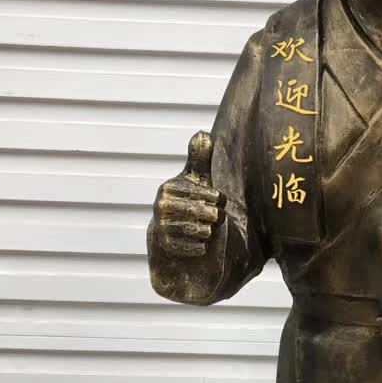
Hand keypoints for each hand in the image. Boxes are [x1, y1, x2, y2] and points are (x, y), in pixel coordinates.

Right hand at [152, 131, 223, 258]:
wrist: (174, 241)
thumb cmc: (189, 206)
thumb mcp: (196, 181)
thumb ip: (200, 158)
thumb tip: (203, 133)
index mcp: (169, 187)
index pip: (214, 196)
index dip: (220, 202)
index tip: (212, 203)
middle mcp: (161, 206)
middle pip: (210, 214)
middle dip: (216, 218)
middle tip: (207, 219)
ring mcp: (162, 227)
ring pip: (205, 231)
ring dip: (208, 233)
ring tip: (200, 231)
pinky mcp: (166, 248)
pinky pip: (198, 248)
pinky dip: (202, 248)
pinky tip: (194, 244)